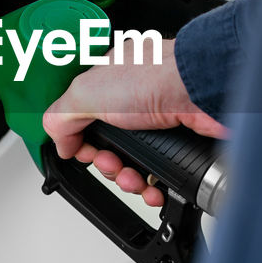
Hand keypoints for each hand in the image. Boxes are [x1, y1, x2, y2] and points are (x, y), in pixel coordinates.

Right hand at [42, 38, 226, 206]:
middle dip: (106, 165)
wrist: (203, 88)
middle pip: (107, 149)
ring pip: (132, 166)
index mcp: (107, 85)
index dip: (79, 142)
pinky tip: (153, 187)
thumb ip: (61, 117)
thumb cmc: (157, 75)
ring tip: (134, 177)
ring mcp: (157, 125)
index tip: (82, 151)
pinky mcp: (178, 144)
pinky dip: (154, 187)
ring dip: (128, 180)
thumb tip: (58, 144)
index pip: (82, 121)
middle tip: (111, 162)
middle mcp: (132, 104)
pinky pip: (159, 176)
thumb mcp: (87, 92)